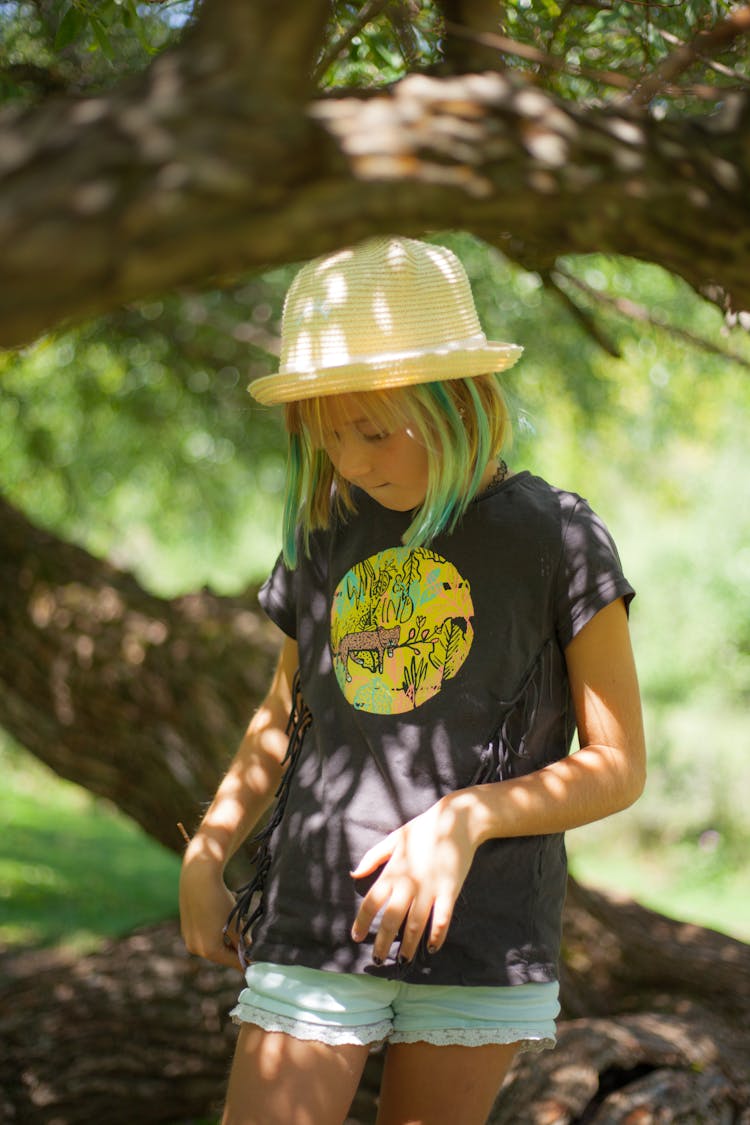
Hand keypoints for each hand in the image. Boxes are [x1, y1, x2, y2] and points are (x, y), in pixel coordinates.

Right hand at [179, 838, 244, 971]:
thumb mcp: (235, 923)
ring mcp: (189, 937)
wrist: (198, 878)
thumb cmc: (219, 901)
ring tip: (238, 926)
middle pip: (221, 953)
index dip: (246, 961)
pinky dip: (217, 929)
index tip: (256, 964)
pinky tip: (224, 915)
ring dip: (227, 938)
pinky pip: (206, 933)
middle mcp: (195, 948)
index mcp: (208, 951)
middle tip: (250, 945)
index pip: (232, 961)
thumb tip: (249, 952)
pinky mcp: (187, 926)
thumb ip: (242, 941)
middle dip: (236, 948)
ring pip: (214, 943)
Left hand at [349, 793, 480, 963]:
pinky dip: (437, 936)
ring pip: (415, 925)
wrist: (455, 820)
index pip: (371, 903)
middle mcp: (408, 884)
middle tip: (377, 960)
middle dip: (382, 943)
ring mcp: (429, 889)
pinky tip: (432, 948)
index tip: (356, 937)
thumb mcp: (393, 839)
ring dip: (408, 945)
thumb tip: (354, 873)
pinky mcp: (449, 892)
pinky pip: (442, 920)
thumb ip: (373, 858)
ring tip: (403, 961)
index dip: (361, 922)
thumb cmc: (422, 829)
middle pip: (390, 920)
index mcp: (392, 872)